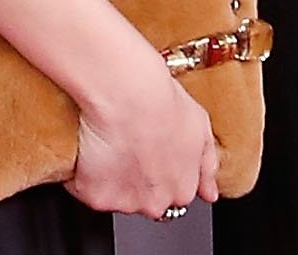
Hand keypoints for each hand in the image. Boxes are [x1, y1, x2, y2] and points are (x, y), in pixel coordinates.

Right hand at [70, 57, 220, 219]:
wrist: (129, 94)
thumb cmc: (164, 103)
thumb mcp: (202, 127)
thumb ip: (208, 166)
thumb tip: (211, 192)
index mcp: (183, 188)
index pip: (174, 195)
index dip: (163, 173)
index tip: (154, 155)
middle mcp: (155, 202)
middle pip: (146, 199)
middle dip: (139, 181)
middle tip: (132, 147)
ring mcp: (125, 202)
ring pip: (117, 195)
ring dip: (112, 178)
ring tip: (113, 143)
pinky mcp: (96, 197)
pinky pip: (87, 189)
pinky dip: (86, 174)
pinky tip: (94, 147)